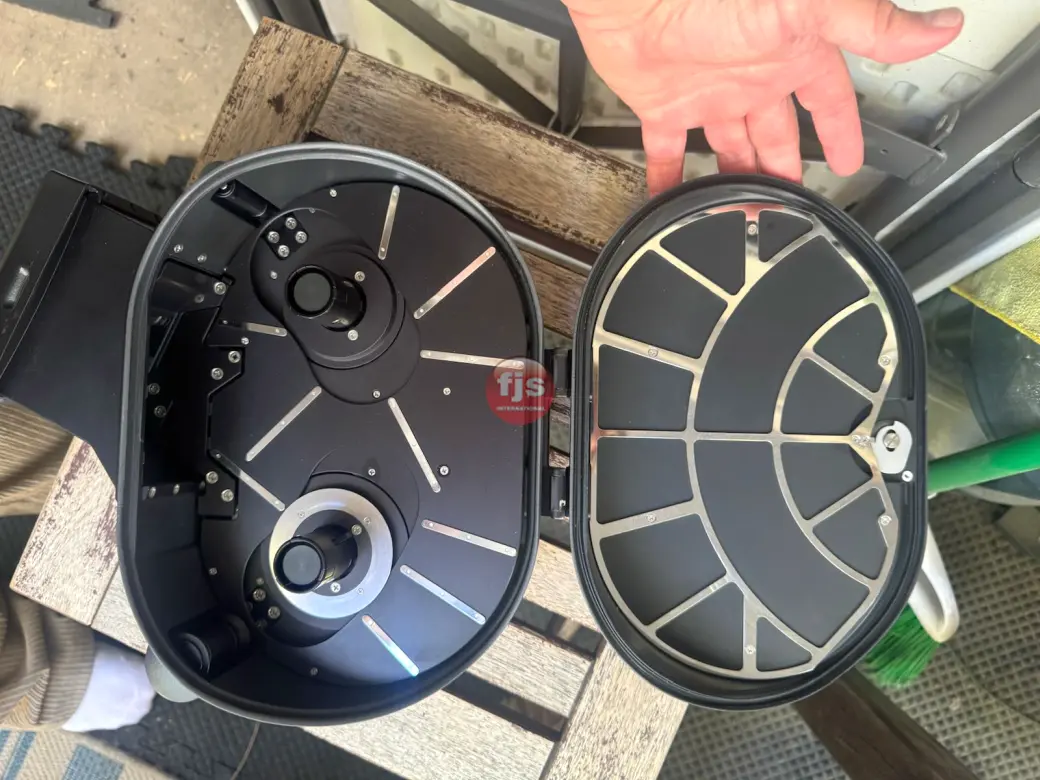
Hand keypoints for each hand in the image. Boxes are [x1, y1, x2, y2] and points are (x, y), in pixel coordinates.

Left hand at [565, 0, 963, 193]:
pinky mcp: (662, 103)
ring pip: (729, 150)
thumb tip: (939, 27)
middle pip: (777, 136)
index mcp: (791, 53)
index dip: (842, 133)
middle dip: (785, 171)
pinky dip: (668, 178)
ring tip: (740, 217)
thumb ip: (869, 24)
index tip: (850, 163)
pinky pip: (666, 151)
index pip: (829, 102)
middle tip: (791, 209)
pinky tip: (671, 202)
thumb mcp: (807, 5)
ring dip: (736, 181)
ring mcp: (706, 91)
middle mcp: (751, 76)